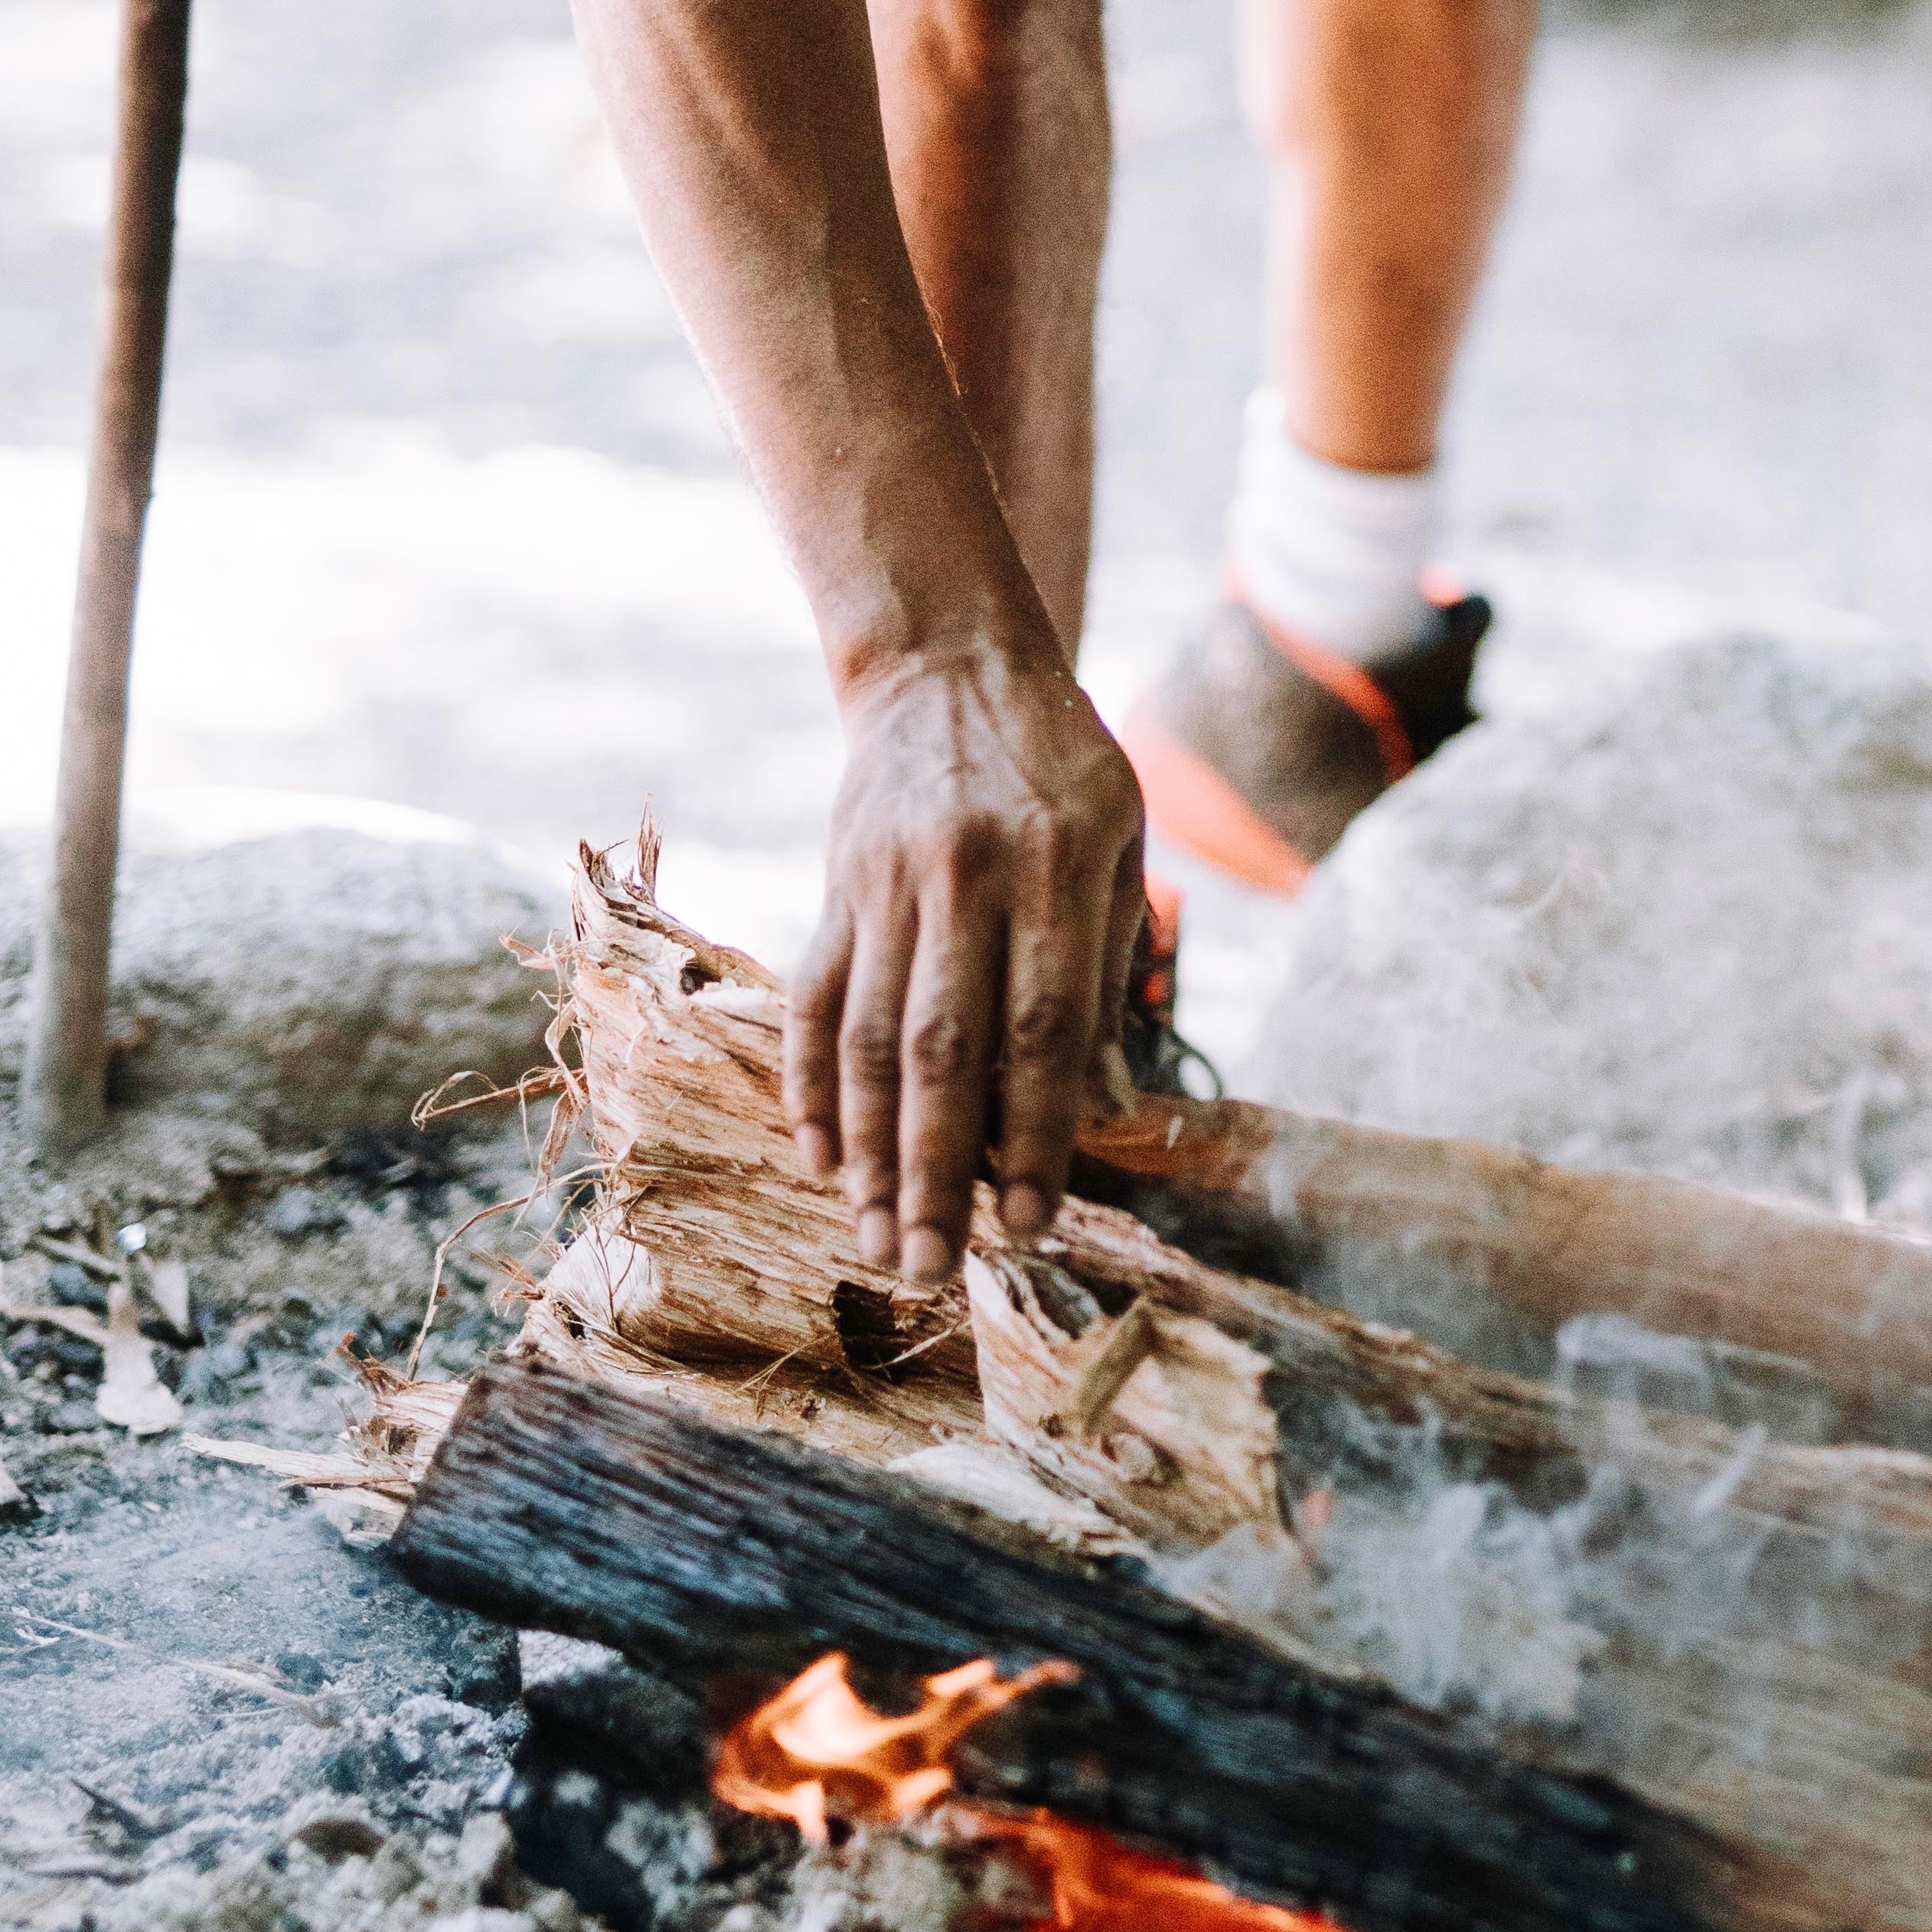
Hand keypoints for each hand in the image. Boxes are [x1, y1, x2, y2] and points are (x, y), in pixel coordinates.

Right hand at [786, 640, 1146, 1284]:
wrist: (949, 664)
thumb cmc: (1062, 766)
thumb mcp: (1119, 842)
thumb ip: (1108, 967)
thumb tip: (1102, 1107)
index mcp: (1055, 868)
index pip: (1042, 1030)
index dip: (1035, 1136)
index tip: (1031, 1226)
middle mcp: (964, 878)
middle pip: (942, 1051)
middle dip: (935, 1171)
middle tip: (930, 1267)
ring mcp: (886, 883)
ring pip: (870, 1037)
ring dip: (868, 1149)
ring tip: (873, 1237)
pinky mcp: (835, 885)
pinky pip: (816, 998)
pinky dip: (812, 1082)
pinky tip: (818, 1155)